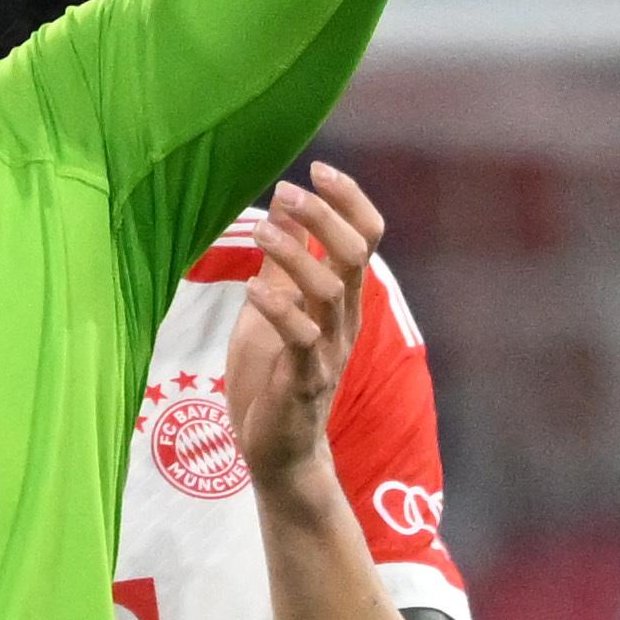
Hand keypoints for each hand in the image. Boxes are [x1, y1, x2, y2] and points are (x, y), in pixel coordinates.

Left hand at [221, 160, 380, 503]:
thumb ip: (283, 267)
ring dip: (296, 255)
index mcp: (342, 300)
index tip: (320, 168)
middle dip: (325, 216)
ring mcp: (328, 351)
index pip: (366, 237)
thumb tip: (282, 211)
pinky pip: (301, 339)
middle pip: (356, 254)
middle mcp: (344, 320)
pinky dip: (278, 309)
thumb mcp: (273, 311)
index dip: (350, 200)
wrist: (279, 452)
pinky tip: (253, 290)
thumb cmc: (274, 378)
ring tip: (262, 231)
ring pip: (329, 290)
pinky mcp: (304, 381)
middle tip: (287, 190)